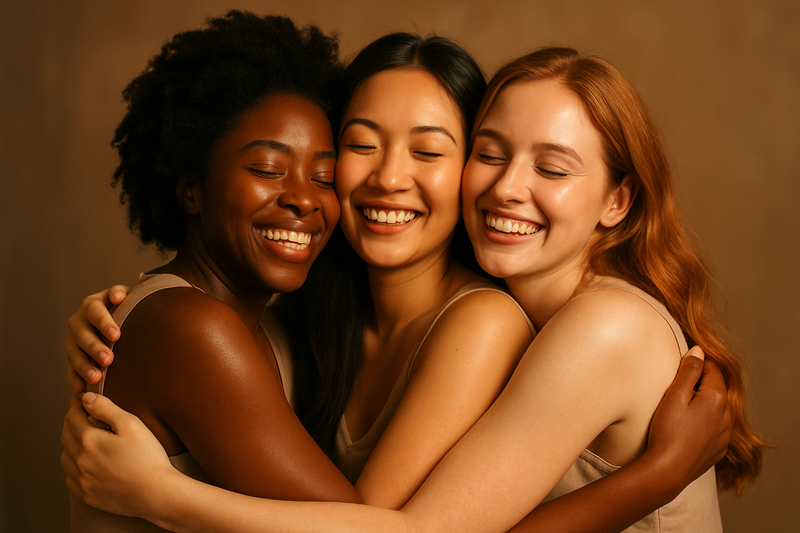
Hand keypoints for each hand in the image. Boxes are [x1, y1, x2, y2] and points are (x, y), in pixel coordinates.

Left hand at [61, 392, 172, 517]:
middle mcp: (80, 460)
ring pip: (65, 457)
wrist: (155, 493)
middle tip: (82, 416)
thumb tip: (86, 398)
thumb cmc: (147, 457)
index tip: (82, 401)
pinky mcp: (87, 495)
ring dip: (70, 444)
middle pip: (66, 435)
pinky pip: (70, 478)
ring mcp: (82, 480)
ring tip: (83, 438)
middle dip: (72, 422)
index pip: (73, 417)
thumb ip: (106, 408)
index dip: (76, 405)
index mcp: (89, 440)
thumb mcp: (131, 424)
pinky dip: (72, 466)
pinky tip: (84, 463)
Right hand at [65, 286, 128, 391]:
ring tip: (96, 378)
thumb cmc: (128, 309)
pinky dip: (75, 379)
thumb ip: (123, 294)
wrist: (119, 324)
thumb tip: (119, 296)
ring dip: (84, 366)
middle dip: (94, 347)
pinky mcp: (72, 357)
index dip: (103, 322)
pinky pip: (70, 369)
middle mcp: (79, 321)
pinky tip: (81, 388)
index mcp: (92, 304)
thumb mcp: (128, 298)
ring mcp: (73, 340)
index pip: (94, 310)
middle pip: (82, 333)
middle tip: (108, 360)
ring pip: (74, 352)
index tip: (116, 335)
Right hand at [647, 346, 731, 490]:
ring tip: (683, 406)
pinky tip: (688, 426)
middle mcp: (727, 416)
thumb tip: (699, 350)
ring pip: (719, 409)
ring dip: (706, 402)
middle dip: (703, 382)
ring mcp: (725, 435)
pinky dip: (706, 421)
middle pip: (718, 389)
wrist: (667, 470)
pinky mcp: (718, 449)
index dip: (699, 363)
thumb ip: (688, 371)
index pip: (713, 370)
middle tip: (680, 384)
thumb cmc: (667, 431)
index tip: (684, 363)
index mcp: (716, 399)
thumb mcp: (674, 396)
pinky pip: (717, 428)